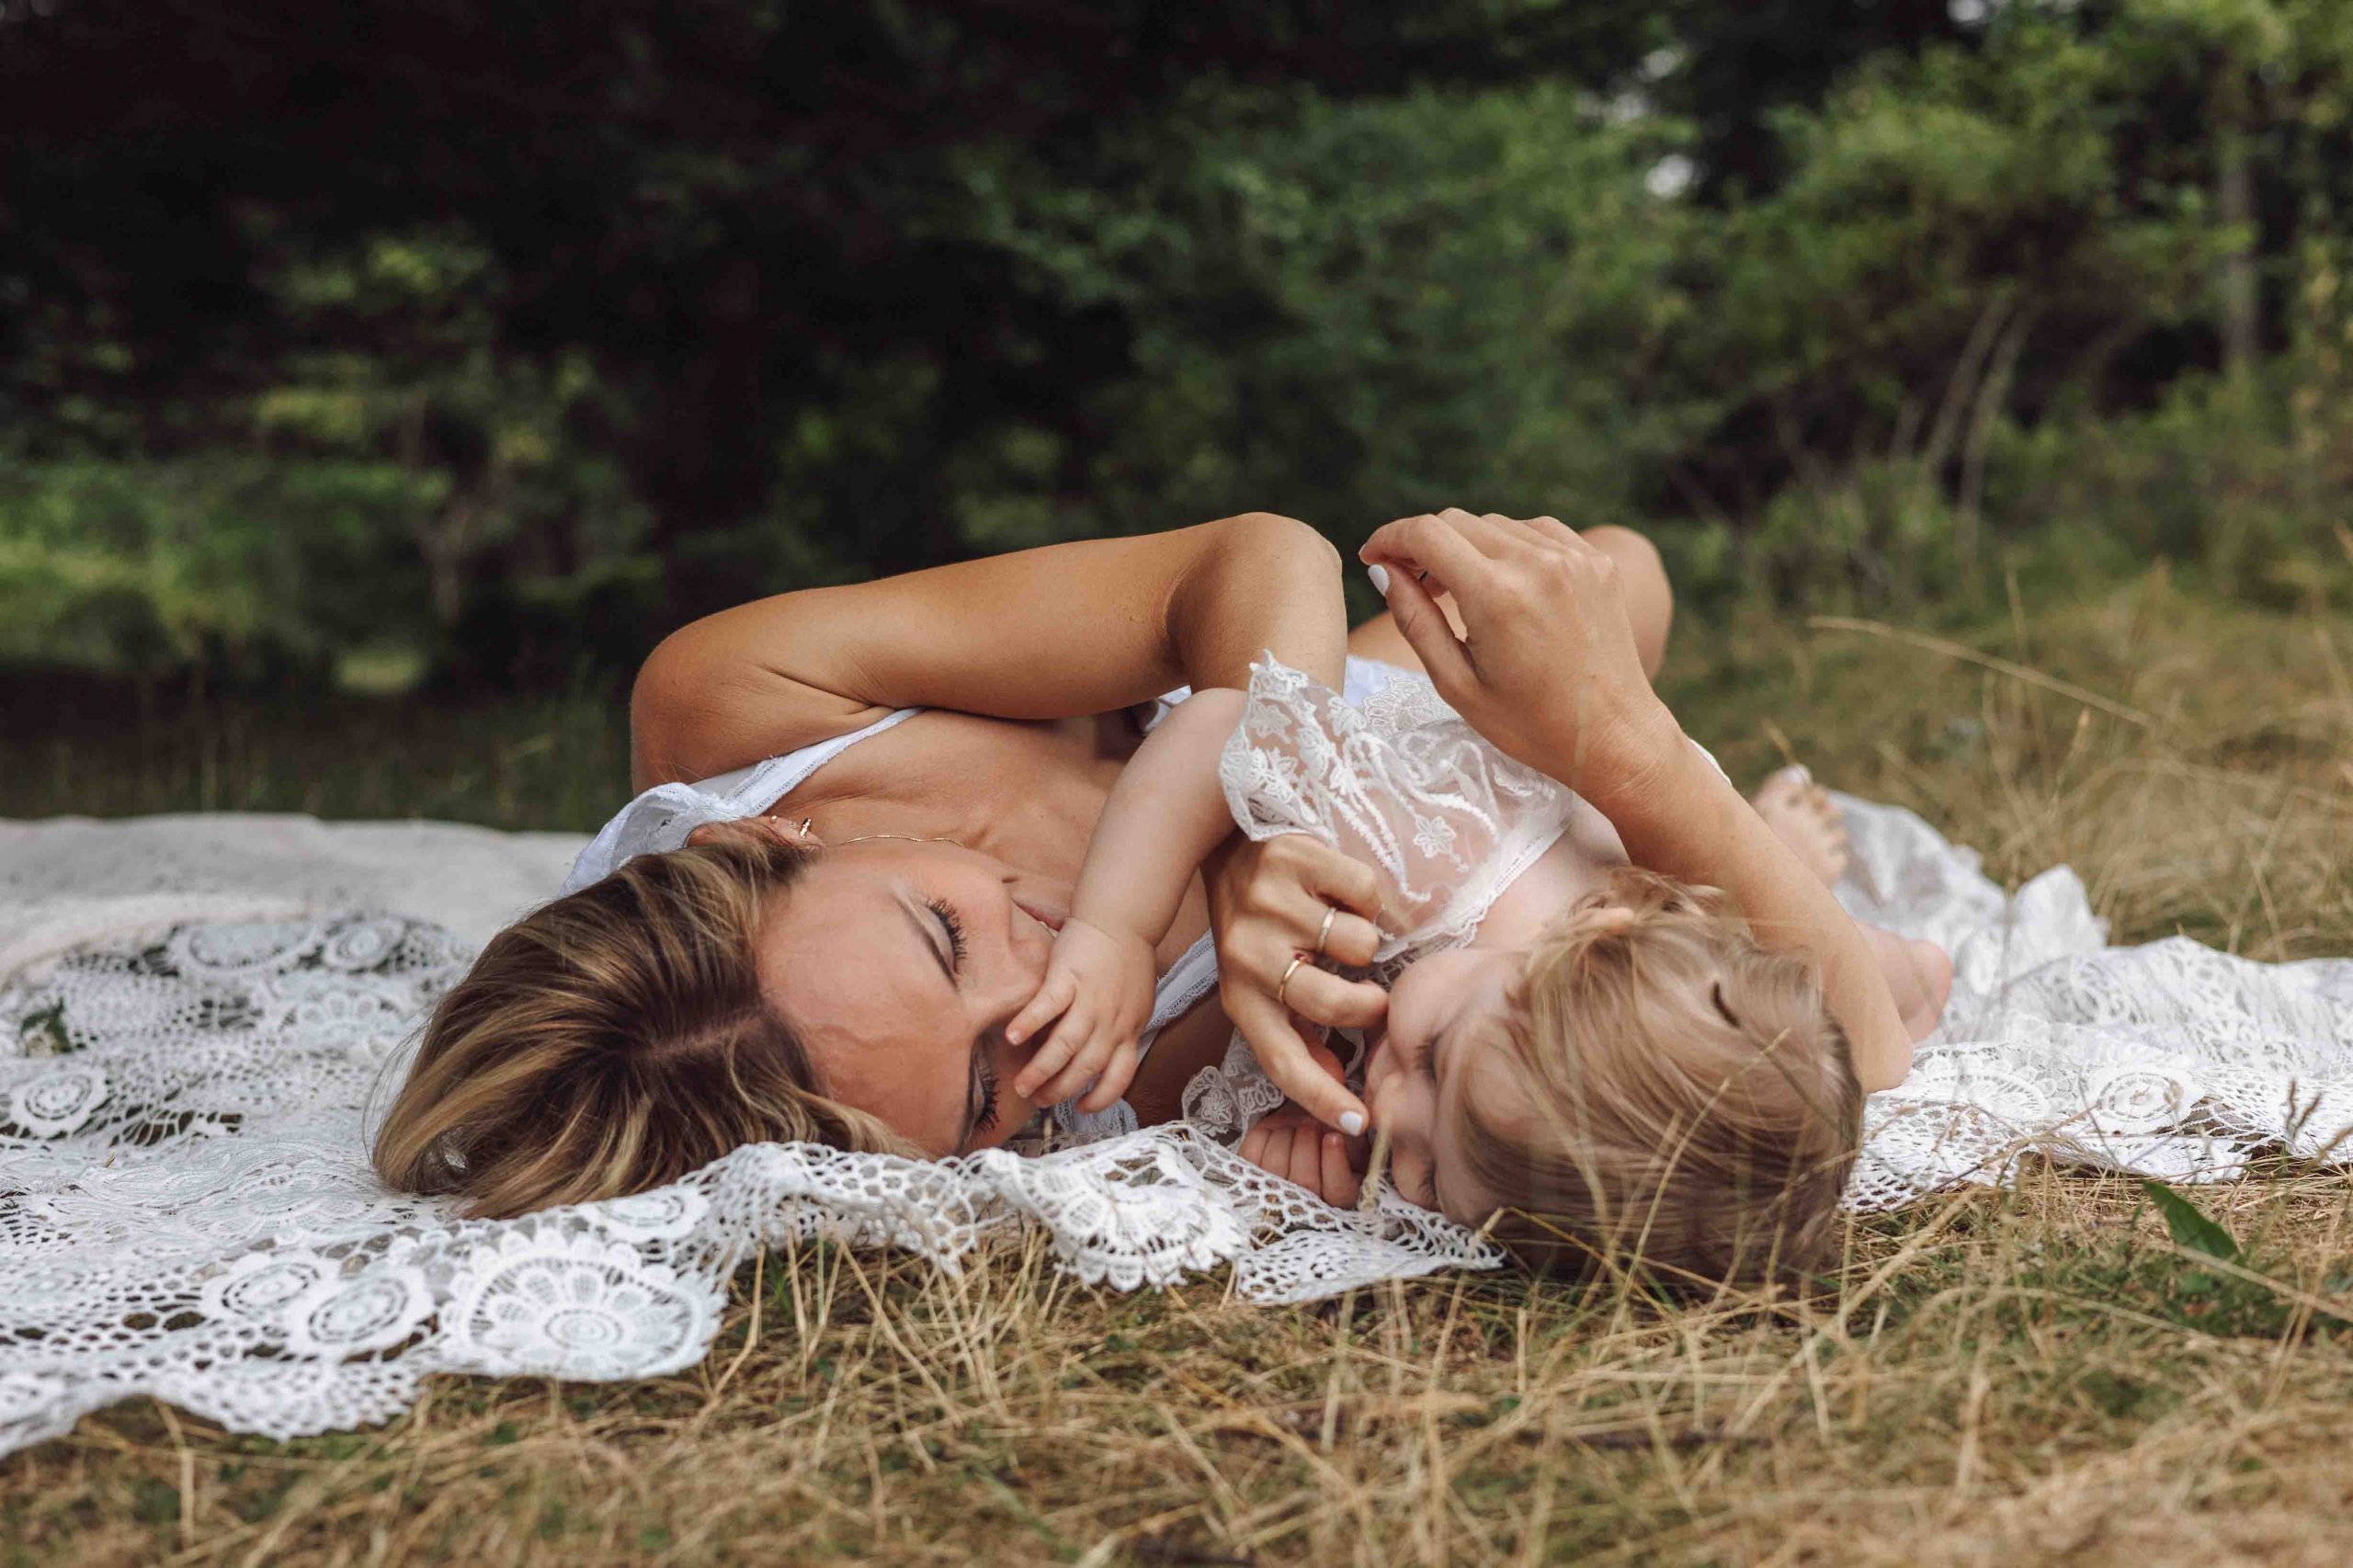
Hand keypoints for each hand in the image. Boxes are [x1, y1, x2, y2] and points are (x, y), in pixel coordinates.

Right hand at [1007, 919, 1154, 1113]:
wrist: (1123, 918)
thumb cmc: (1127, 960)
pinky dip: (1028, 1024)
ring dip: (1042, 1070)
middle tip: (1037, 1099)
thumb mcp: (1136, 1003)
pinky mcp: (1069, 977)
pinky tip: (1011, 1038)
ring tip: (1022, 1084)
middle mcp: (1111, 1021)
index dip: (1101, 1098)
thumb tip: (1099, 1053)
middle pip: (1086, 1068)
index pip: (1120, 1076)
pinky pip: (1047, 1007)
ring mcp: (1090, 1000)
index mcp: (1129, 1028)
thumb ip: (1120, 1028)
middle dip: (1060, 1090)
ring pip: (1065, 1046)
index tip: (1082, 1108)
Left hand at [1203, 833, 1387, 1134]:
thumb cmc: (1255, 926)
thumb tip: (1337, 1081)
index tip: (1361, 1124)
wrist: (1225, 843)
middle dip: (1370, 1005)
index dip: (1321, 1098)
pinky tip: (1339, 893)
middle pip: (1336, 1004)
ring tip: (1338, 927)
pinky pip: (1366, 893)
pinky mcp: (1293, 858)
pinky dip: (1366, 896)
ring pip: (1360, 945)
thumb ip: (1296, 1033)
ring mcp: (1270, 905)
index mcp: (1242, 997)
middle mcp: (1248, 955)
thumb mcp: (1260, 985)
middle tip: (1373, 995)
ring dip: (1365, 938)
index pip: (1282, 1062)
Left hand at [1239, 1104, 1364, 1204]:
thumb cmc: (1331, 1130)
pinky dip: (1262, 1137)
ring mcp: (1274, 1191)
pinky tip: (1274, 1129)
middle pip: (1305, 1183)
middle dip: (1307, 1146)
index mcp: (1341, 1195)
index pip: (1339, 1192)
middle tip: (1310, 1123)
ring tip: (1296, 1124)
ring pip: (1276, 1171)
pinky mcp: (1250, 1175)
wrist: (1302, 1121)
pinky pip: (1252, 1157)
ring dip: (1286, 1138)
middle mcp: (1307, 1201)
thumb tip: (1354, 1123)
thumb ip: (1354, 1133)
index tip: (1333, 1137)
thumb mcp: (1351, 1133)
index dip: (1334, 1164)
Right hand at [1360, 509, 1680, 806]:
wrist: (1615, 738)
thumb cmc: (1531, 726)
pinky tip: (1502, 583)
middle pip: (1457, 521)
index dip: (1388, 539)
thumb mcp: (1457, 684)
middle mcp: (1538, 563)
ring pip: (1495, 524)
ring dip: (1465, 546)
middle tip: (1409, 581)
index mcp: (1498, 595)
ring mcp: (1574, 557)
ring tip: (1456, 589)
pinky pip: (1537, 532)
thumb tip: (1382, 570)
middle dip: (1422, 544)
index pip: (1426, 534)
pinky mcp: (1597, 561)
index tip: (1371, 558)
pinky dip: (1508, 547)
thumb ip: (1415, 620)